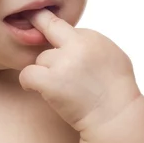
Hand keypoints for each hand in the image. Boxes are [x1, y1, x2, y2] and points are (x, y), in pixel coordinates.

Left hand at [19, 9, 140, 132]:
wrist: (116, 118)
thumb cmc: (116, 91)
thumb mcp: (113, 56)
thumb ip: (90, 44)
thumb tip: (73, 37)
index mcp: (92, 37)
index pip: (62, 24)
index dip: (52, 28)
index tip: (42, 29)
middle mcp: (77, 45)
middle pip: (47, 29)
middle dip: (40, 33)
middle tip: (41, 49)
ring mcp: (63, 62)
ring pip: (40, 58)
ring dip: (45, 70)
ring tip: (60, 86)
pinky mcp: (51, 81)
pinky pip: (27, 73)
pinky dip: (28, 81)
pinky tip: (34, 88)